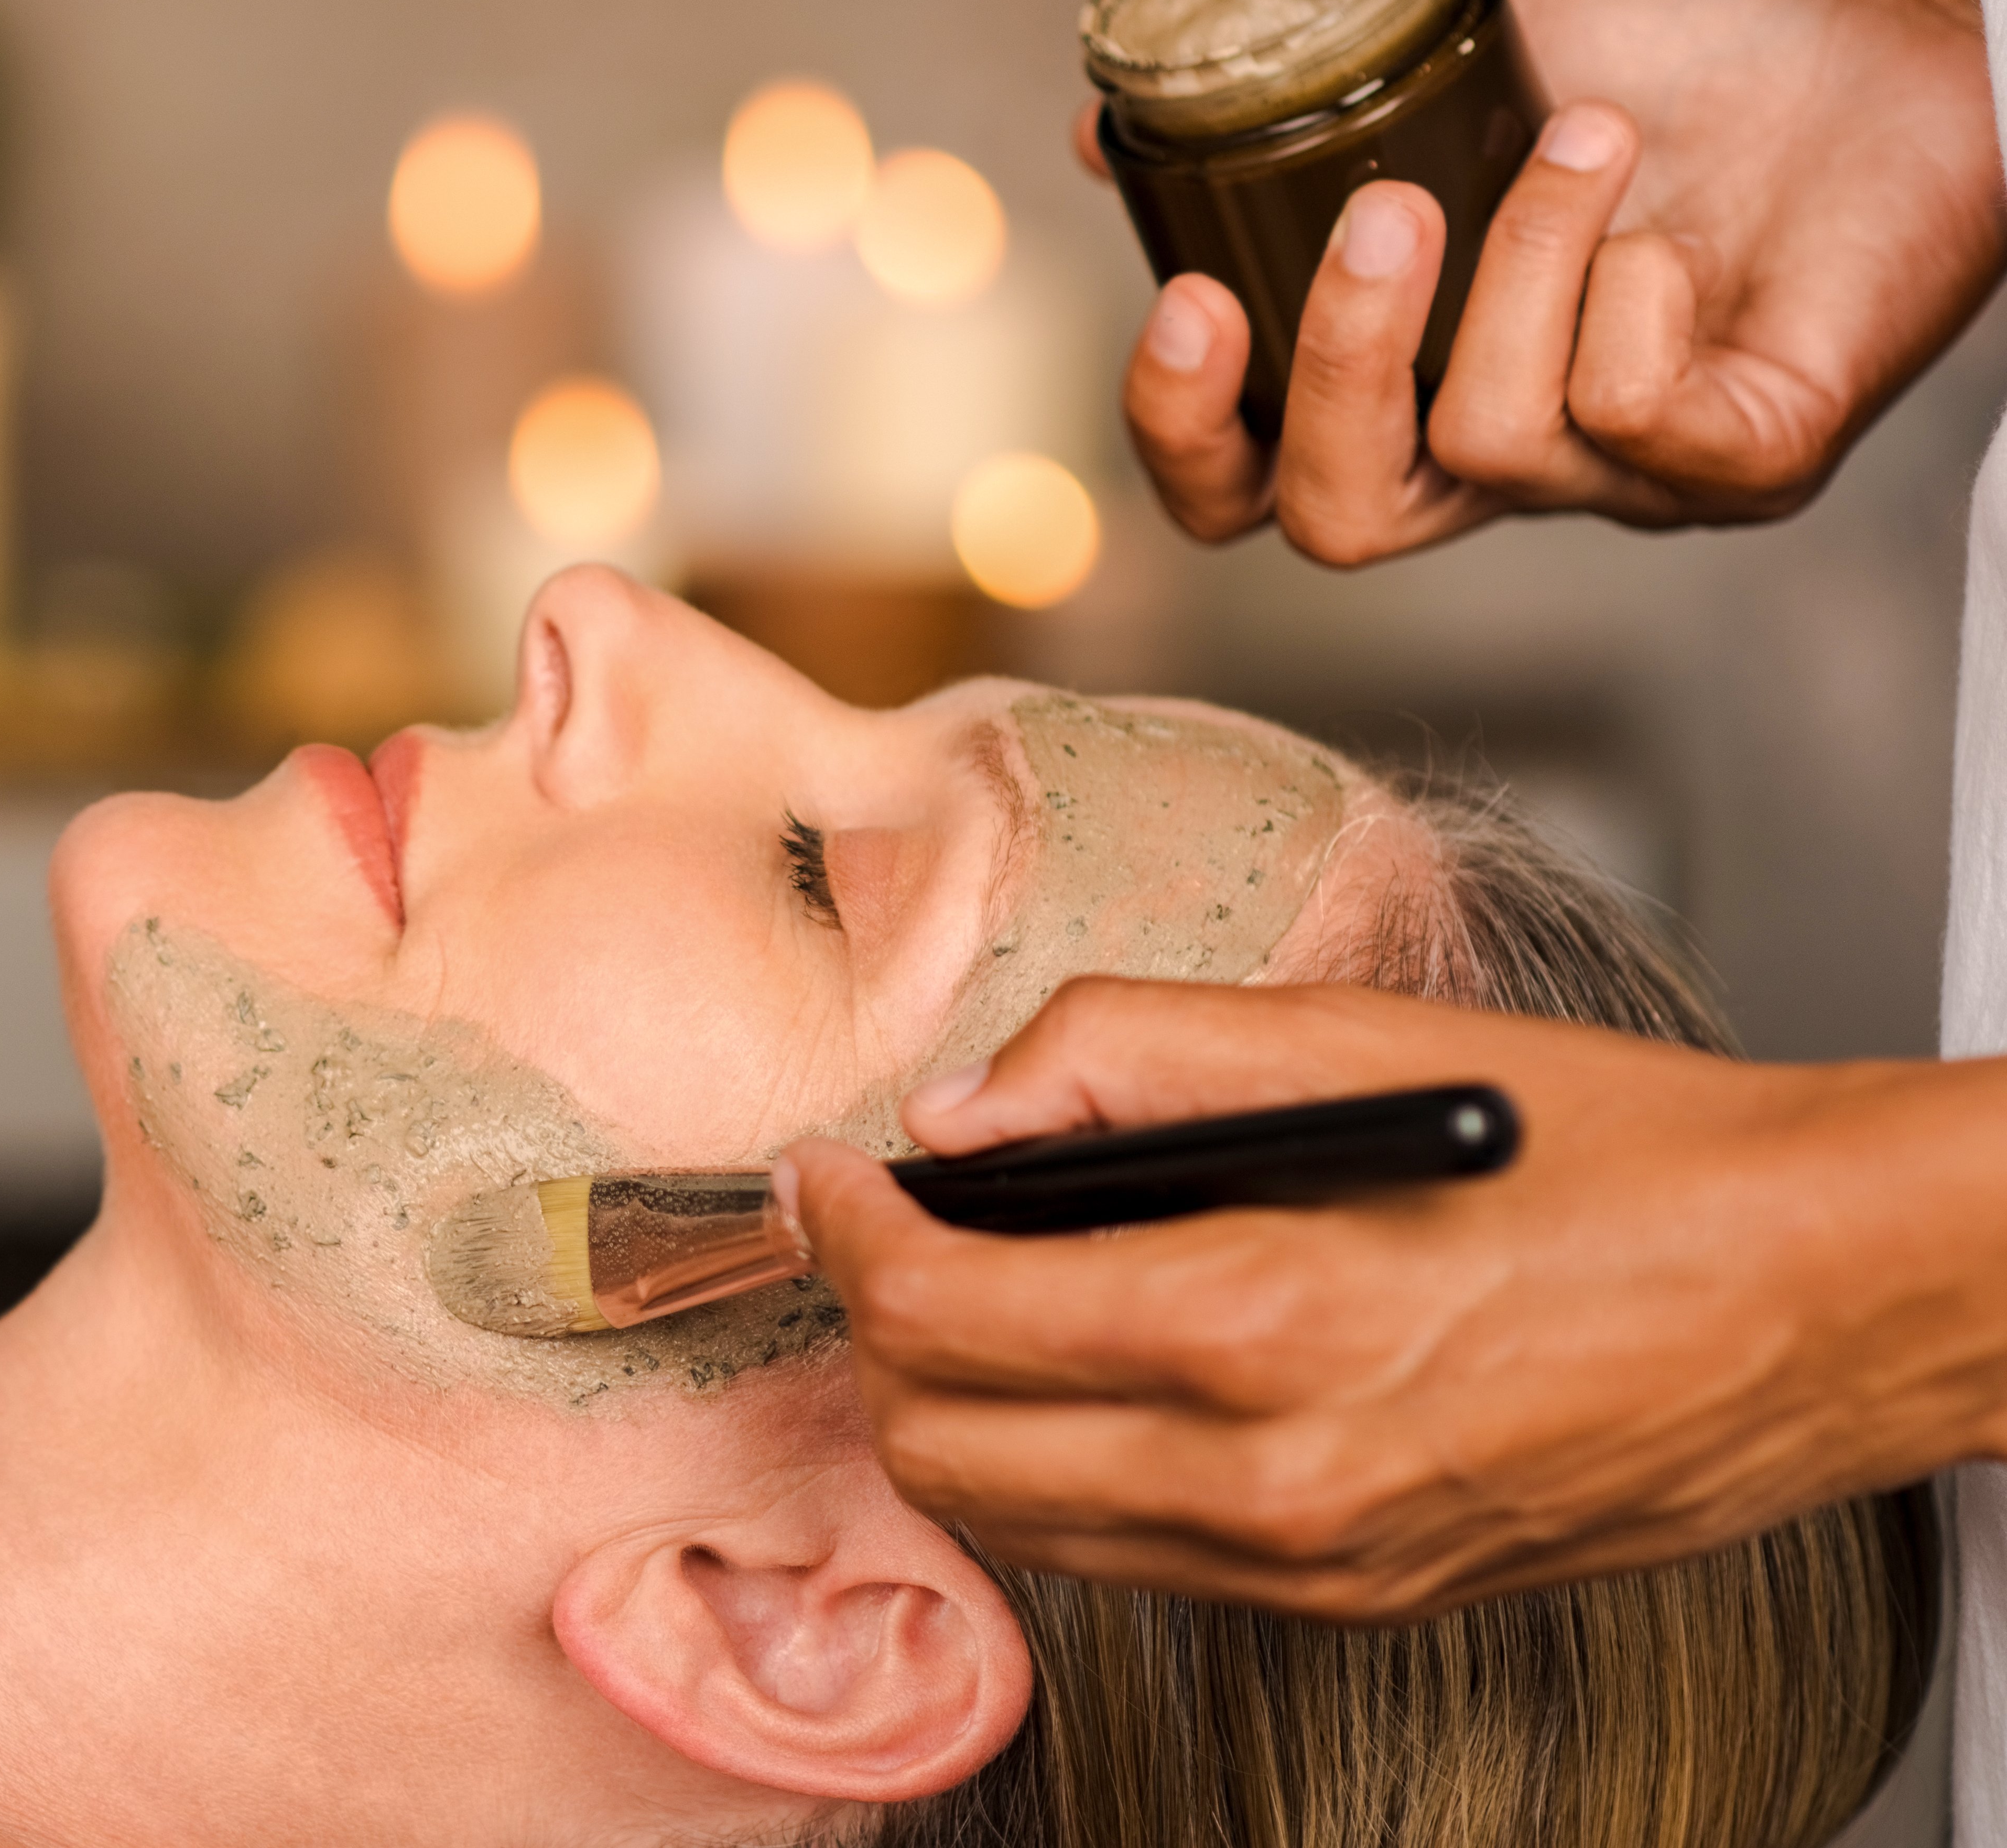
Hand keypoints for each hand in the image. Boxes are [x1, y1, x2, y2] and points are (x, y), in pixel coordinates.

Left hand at [780, 979, 2006, 1619]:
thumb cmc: (1608, 1156)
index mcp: (1264, 1321)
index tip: (826, 1176)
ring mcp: (1307, 1563)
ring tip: (972, 1293)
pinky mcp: (1347, 1598)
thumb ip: (1126, 1051)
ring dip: (953, 1408)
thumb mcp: (1357, 1039)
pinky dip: (1058, 1467)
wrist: (1811, 1299)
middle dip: (876, 1330)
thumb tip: (960, 1106)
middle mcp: (1270, 1477)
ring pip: (1013, 1520)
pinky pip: (1125, 1554)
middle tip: (884, 1230)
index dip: (846, 1232)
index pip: (941, 1312)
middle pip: (940, 1444)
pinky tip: (1090, 1369)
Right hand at [1101, 0, 2004, 564]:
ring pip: (1485, 437)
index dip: (1184, 430)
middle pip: (1339, 523)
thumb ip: (1309, 113)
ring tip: (1595, 137)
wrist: (1900, 35)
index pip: (1246, 486)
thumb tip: (1101, 136)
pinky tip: (1680, 226)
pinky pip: (1631, 415)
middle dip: (1333, 367)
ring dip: (1525, 257)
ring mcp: (1625, 479)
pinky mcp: (1746, 464)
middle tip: (1382, 220)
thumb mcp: (1463, 70)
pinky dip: (1636, 293)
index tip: (1189, 302)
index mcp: (1415, 386)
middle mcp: (1507, 461)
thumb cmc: (1698, 57)